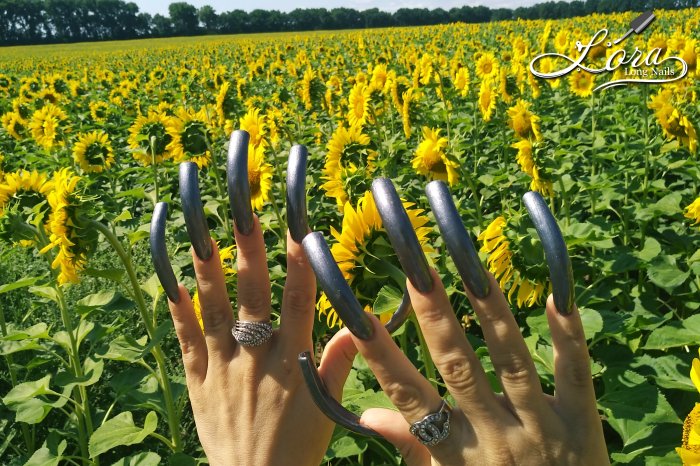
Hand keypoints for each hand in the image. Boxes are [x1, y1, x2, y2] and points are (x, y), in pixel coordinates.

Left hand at [167, 220, 356, 465]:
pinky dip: (175, 302)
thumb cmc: (297, 447)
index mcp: (293, 358)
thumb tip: (359, 325)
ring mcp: (221, 364)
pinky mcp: (196, 378)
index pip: (301, 296)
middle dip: (249, 240)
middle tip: (242, 198)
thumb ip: (339, 363)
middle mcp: (256, 354)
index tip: (300, 217)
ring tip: (195, 217)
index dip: (302, 256)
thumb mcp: (328, 408)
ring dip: (205, 259)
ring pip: (212, 303)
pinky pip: (184, 334)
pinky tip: (166, 268)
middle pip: (252, 288)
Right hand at [351, 269, 609, 465]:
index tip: (360, 319)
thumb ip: (411, 444)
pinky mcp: (583, 424)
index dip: (384, 359)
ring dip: (491, 314)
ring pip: (513, 363)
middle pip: (459, 369)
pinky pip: (576, 375)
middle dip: (436, 318)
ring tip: (473, 268)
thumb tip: (364, 414)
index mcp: (456, 451)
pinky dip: (568, 337)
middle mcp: (495, 436)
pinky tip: (557, 297)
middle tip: (418, 270)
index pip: (410, 398)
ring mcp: (541, 428)